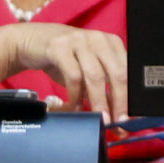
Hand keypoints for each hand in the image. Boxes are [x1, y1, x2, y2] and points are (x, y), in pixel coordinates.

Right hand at [8, 25, 128, 122]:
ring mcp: (80, 41)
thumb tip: (118, 115)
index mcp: (112, 43)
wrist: (32, 42)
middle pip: (117, 73)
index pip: (128, 72)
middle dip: (119, 101)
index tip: (129, 117)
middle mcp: (99, 39)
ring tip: (98, 118)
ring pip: (95, 76)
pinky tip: (75, 107)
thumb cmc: (65, 59)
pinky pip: (73, 76)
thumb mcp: (88, 72)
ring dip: (98, 101)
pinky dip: (75, 95)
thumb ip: (104, 89)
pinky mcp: (60, 47)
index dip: (130, 96)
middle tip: (117, 122)